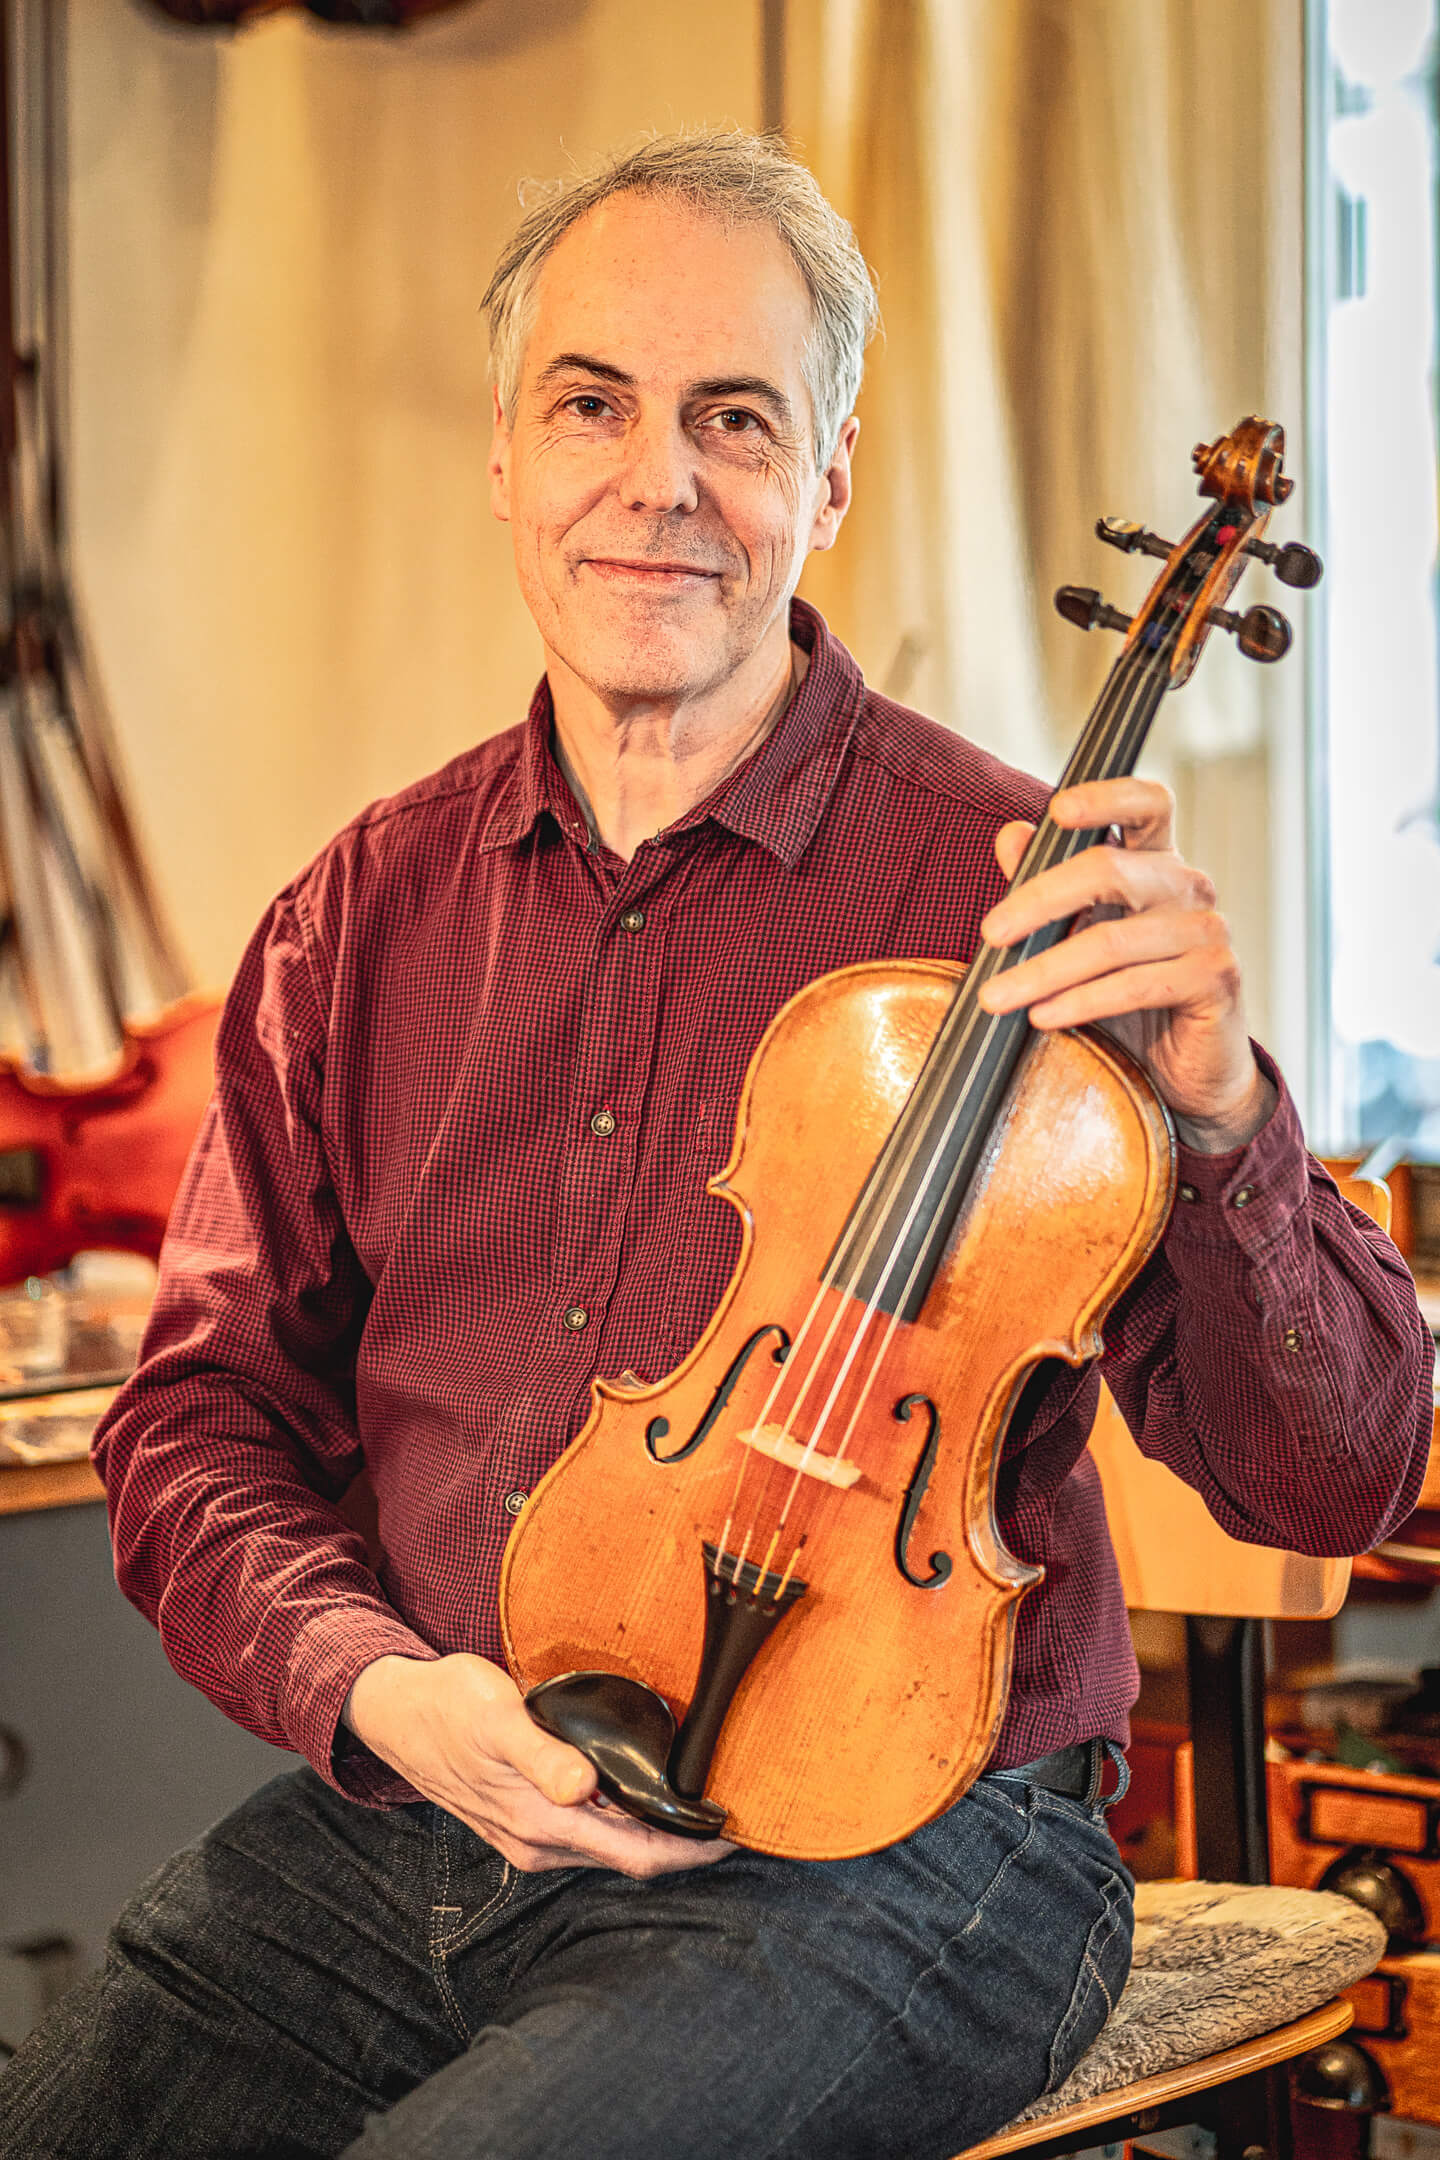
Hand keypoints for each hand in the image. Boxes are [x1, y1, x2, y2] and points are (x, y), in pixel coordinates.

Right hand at [343, 1652, 733, 1877]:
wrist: (395, 1714)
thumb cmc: (447, 1707)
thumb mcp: (497, 1718)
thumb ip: (542, 1756)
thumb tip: (584, 1788)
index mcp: (538, 1823)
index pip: (635, 1854)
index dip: (689, 1853)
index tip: (734, 1837)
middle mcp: (538, 1843)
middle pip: (630, 1857)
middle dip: (683, 1846)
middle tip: (734, 1819)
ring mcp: (529, 1837)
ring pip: (611, 1849)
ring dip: (655, 1835)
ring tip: (700, 1807)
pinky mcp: (523, 1822)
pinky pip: (589, 1836)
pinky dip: (624, 1824)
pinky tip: (643, 1798)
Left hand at [976, 777, 1274, 1152]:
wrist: (1186, 1070)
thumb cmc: (1128, 998)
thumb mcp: (1078, 939)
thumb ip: (1046, 888)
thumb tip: (1011, 834)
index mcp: (1157, 864)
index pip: (1146, 803)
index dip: (1107, 796)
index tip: (1058, 810)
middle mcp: (1188, 886)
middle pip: (1108, 869)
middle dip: (1037, 901)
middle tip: (989, 935)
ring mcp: (1207, 930)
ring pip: (1111, 939)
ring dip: (1044, 972)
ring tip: (998, 998)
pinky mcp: (1216, 977)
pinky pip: (1137, 984)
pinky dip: (1082, 1002)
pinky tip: (1045, 1016)